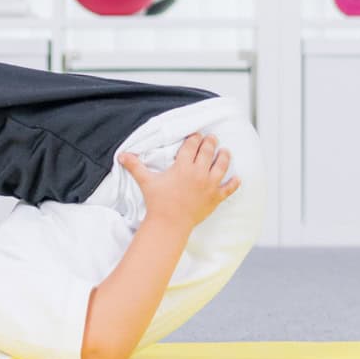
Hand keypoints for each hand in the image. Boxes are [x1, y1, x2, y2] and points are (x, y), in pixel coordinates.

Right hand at [118, 133, 239, 227]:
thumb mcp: (146, 181)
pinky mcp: (215, 198)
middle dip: (210, 143)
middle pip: (208, 152)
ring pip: (222, 166)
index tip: (196, 135)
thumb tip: (121, 155)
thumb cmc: (157, 202)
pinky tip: (238, 178)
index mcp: (183, 166)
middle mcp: (199, 172)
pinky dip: (234, 184)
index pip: (192, 146)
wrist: (169, 223)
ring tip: (225, 151)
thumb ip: (135, 166)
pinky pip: (228, 189)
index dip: (194, 139)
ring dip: (224, 156)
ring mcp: (209, 185)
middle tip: (211, 138)